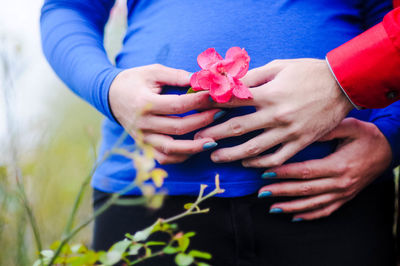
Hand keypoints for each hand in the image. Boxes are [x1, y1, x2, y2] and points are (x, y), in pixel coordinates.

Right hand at [109, 64, 217, 163]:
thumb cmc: (135, 80)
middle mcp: (142, 124)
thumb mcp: (153, 72)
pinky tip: (196, 149)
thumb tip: (202, 80)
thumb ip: (176, 76)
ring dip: (195, 146)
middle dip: (203, 121)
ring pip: (172, 148)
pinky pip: (164, 158)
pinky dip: (181, 157)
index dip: (199, 102)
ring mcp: (142, 138)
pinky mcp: (144, 146)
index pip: (177, 105)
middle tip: (221, 112)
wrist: (111, 96)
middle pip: (178, 128)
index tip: (216, 96)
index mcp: (144, 103)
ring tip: (214, 139)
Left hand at [195, 59, 352, 166]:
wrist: (343, 85)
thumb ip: (253, 75)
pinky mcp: (301, 143)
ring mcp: (289, 132)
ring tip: (215, 157)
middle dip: (214, 134)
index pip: (233, 101)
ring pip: (254, 148)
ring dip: (231, 154)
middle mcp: (277, 116)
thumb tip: (229, 81)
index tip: (197, 109)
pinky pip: (277, 158)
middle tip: (197, 140)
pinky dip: (261, 163)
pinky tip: (247, 163)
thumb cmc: (309, 72)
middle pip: (238, 129)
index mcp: (270, 94)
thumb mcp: (280, 66)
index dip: (212, 104)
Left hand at [257, 118, 391, 220]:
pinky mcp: (345, 198)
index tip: (266, 172)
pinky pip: (326, 211)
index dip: (285, 173)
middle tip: (262, 192)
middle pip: (305, 190)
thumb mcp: (351, 127)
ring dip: (291, 207)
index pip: (306, 171)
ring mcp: (343, 193)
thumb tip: (305, 130)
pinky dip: (309, 215)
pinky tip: (294, 217)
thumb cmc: (368, 137)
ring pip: (313, 204)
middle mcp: (340, 183)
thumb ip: (328, 129)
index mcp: (339, 165)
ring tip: (272, 207)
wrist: (389, 152)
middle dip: (281, 191)